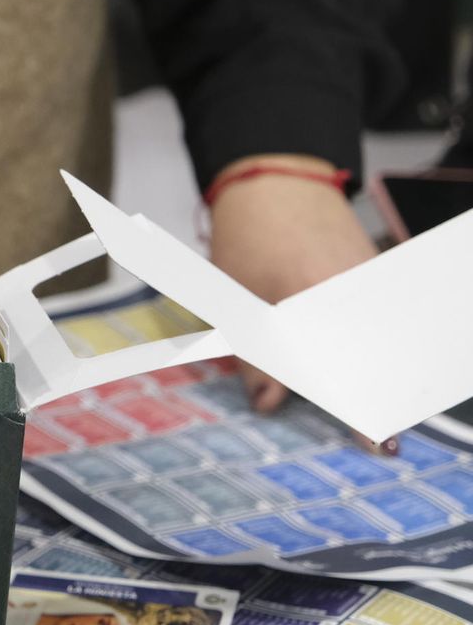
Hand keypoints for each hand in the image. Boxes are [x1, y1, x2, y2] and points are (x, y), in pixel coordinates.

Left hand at [207, 154, 397, 453]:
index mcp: (317, 293)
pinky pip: (383, 314)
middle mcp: (354, 286)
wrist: (275, 183)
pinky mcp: (377, 271)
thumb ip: (254, 357)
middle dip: (379, 395)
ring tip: (387, 403)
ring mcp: (372, 277)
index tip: (378, 441)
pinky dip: (381, 338)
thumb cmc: (251, 235)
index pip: (345, 364)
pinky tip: (383, 362)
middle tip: (383, 433)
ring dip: (380, 369)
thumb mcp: (238, 298)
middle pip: (374, 355)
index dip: (360, 408)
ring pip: (382, 337)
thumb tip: (269, 404)